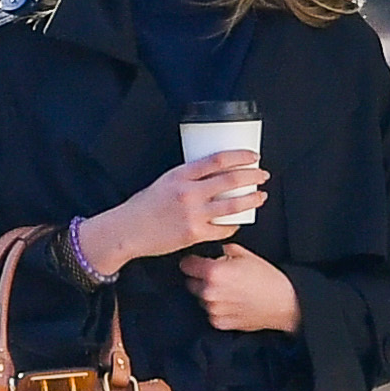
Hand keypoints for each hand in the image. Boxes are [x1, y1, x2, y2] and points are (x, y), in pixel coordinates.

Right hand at [76, 150, 267, 274]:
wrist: (127, 231)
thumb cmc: (142, 207)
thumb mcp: (164, 182)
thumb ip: (188, 178)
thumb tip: (213, 175)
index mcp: (180, 174)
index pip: (218, 159)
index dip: (240, 156)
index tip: (253, 156)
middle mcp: (189, 193)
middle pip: (231, 180)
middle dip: (253, 176)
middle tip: (263, 175)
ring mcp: (193, 214)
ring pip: (233, 205)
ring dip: (251, 200)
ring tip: (260, 196)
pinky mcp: (194, 234)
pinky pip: (222, 229)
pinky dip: (234, 225)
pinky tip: (239, 221)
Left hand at [180, 243, 301, 333]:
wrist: (283, 302)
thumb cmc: (267, 278)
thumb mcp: (246, 255)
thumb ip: (225, 251)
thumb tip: (217, 252)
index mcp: (213, 272)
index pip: (187, 265)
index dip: (191, 262)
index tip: (194, 262)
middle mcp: (209, 292)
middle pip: (192, 283)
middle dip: (201, 279)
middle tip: (220, 277)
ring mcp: (213, 309)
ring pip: (202, 299)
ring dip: (210, 294)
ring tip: (230, 291)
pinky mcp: (219, 323)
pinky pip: (211, 313)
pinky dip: (218, 308)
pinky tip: (233, 303)